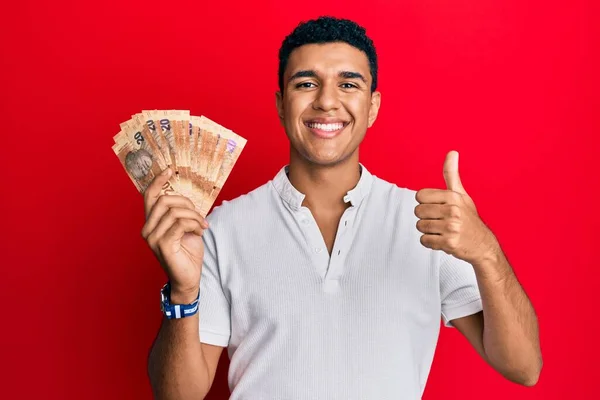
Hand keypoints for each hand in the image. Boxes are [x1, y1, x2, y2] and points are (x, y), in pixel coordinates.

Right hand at [141, 168, 208, 297]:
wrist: (189, 277)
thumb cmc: (187, 252)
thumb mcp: (185, 227)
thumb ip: (181, 213)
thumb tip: (187, 197)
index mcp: (151, 223)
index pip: (149, 196)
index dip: (158, 181)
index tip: (169, 170)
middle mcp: (147, 229)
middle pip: (165, 201)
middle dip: (187, 204)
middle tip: (199, 215)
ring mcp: (153, 238)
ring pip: (175, 212)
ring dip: (194, 216)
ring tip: (202, 225)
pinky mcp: (163, 245)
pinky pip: (180, 224)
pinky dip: (193, 224)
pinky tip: (200, 231)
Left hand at [414, 151, 497, 264]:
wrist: (483, 245)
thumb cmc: (469, 218)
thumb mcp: (461, 194)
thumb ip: (452, 174)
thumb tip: (452, 152)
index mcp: (453, 196)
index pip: (420, 196)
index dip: (426, 203)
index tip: (438, 207)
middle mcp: (452, 210)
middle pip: (417, 211)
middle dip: (426, 218)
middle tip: (441, 221)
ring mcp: (451, 227)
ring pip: (420, 226)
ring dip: (429, 231)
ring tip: (443, 231)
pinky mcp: (449, 243)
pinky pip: (424, 241)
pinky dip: (431, 242)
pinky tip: (444, 240)